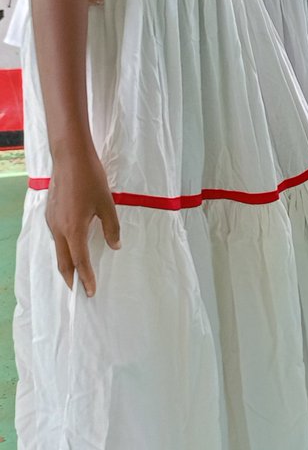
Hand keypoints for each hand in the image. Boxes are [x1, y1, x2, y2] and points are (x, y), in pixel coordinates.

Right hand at [45, 148, 120, 296]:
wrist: (70, 158)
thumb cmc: (91, 179)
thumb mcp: (106, 203)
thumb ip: (111, 226)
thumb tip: (115, 246)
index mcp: (73, 229)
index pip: (79, 261)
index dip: (86, 277)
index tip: (90, 291)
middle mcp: (58, 229)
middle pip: (63, 261)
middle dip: (71, 278)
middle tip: (78, 291)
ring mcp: (52, 221)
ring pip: (58, 249)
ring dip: (66, 263)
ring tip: (76, 274)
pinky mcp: (50, 214)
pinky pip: (57, 237)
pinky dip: (63, 248)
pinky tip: (71, 248)